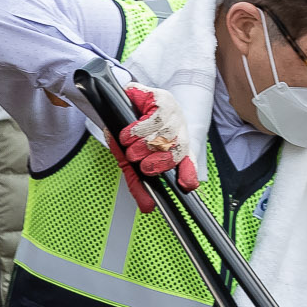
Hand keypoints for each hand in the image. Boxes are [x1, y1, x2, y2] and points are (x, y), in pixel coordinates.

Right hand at [112, 85, 197, 213]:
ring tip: (130, 147)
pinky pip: (154, 119)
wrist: (118, 102)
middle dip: (157, 162)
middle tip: (142, 165)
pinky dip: (137, 130)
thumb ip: (139, 185)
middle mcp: (178, 130)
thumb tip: (147, 208)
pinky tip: (128, 134)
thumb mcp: (131, 162)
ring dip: (142, 145)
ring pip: (165, 136)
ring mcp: (173, 114)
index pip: (188, 162)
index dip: (189, 173)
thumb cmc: (128, 133)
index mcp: (175, 146)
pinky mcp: (163, 99)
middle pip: (177, 150)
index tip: (187, 185)